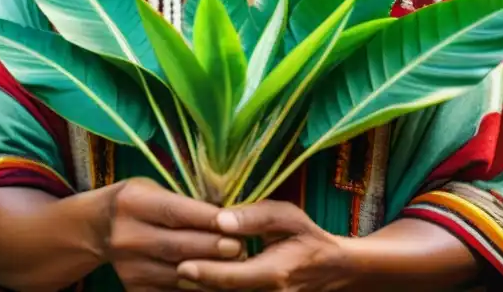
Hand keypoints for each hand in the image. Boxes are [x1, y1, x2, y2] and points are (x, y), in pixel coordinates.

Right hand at [105, 178, 242, 290]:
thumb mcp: (152, 189)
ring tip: (238, 267)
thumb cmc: (137, 202)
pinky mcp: (134, 288)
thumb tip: (229, 214)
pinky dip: (198, 288)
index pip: (174, 212)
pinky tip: (218, 282)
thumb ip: (183, 201)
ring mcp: (129, 266)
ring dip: (212, 272)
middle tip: (242, 248)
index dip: (205, 218)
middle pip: (177, 246)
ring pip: (178, 274)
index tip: (234, 222)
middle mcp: (127, 236)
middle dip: (213, 248)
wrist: (97, 229)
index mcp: (132, 203)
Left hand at [176, 201, 351, 290]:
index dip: (206, 272)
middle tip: (170, 267)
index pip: (233, 277)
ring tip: (176, 272)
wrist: (332, 271)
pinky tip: (196, 278)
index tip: (182, 265)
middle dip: (196, 282)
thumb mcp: (289, 217)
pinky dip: (213, 289)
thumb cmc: (308, 237)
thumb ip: (255, 217)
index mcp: (274, 272)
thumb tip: (220, 219)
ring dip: (201, 288)